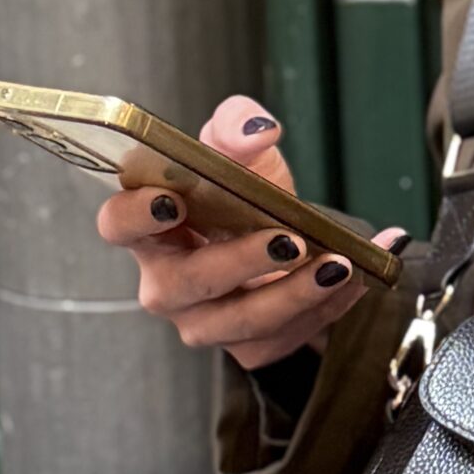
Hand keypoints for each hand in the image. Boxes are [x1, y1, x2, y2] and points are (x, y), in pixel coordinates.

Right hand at [94, 93, 404, 371]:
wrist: (285, 236)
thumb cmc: (242, 193)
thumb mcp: (242, 151)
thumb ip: (239, 127)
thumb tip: (257, 130)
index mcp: (150, 226)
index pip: (118, 224)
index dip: (137, 215)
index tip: (172, 201)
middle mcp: (167, 281)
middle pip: (185, 282)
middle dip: (239, 261)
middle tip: (288, 238)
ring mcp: (204, 320)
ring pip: (239, 321)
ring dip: (293, 294)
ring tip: (339, 265)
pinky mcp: (248, 346)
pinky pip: (283, 337)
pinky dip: (326, 307)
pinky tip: (355, 279)